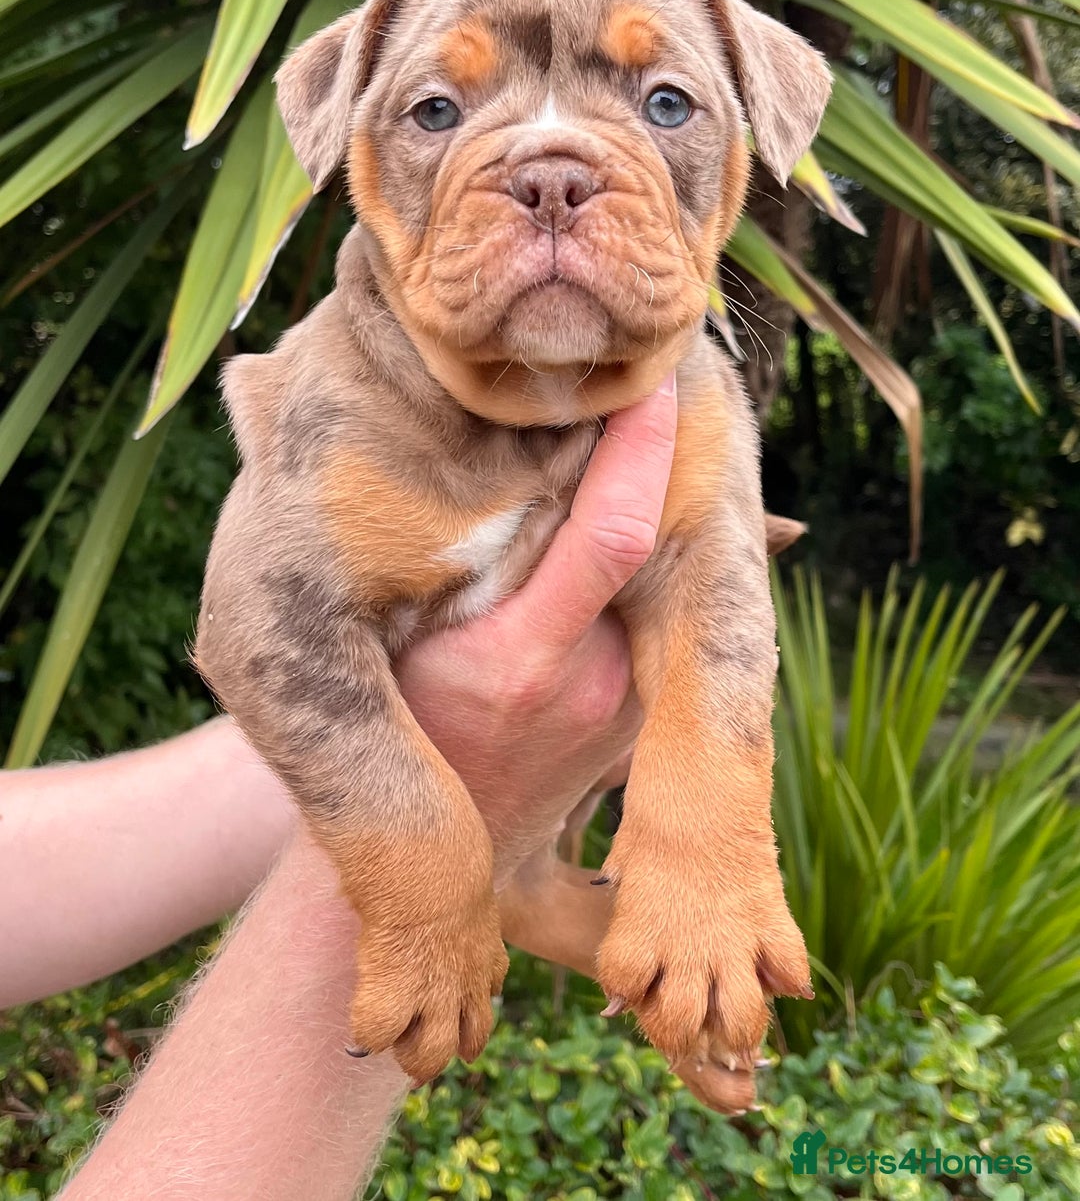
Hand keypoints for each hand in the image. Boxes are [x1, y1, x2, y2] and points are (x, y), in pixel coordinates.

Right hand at [396, 373, 677, 885]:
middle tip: (663, 384)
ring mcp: (625, 709)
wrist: (436, 855)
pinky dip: (652, 568)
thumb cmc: (395, 723)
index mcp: (520, 658)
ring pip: (658, 582)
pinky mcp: (639, 722)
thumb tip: (524, 467)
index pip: (613, 534)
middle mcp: (592, 684)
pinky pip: (653, 620)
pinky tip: (636, 520)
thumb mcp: (405, 638)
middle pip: (651, 546)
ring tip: (643, 438)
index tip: (658, 384)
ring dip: (659, 512)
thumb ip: (463, 563)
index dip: (643, 451)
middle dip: (660, 466)